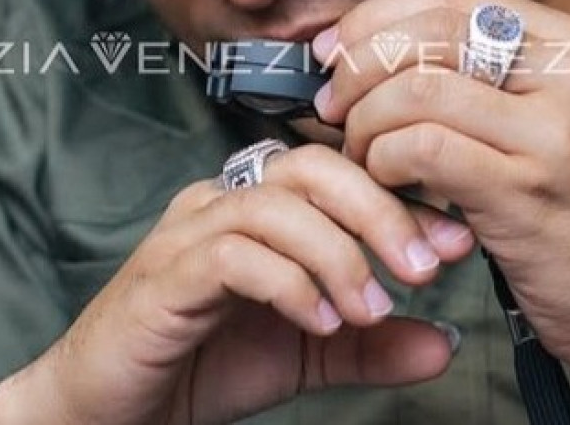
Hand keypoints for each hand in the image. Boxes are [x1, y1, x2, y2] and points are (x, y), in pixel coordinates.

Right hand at [0, 145, 473, 424]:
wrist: (113, 407)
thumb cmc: (205, 364)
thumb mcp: (307, 350)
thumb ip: (370, 343)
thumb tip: (446, 343)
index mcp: (262, 205)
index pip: (339, 173)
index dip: (400, 199)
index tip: (456, 240)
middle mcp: (225, 201)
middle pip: (310, 169)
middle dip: (377, 210)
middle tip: (425, 265)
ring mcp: (190, 231)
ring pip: (275, 205)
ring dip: (337, 253)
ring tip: (372, 307)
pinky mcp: (165, 273)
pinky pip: (232, 255)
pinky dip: (287, 284)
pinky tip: (318, 322)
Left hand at [313, 0, 569, 382]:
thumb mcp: (551, 116)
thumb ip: (482, 73)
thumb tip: (372, 45)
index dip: (378, 17)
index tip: (335, 49)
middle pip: (428, 33)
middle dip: (358, 65)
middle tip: (333, 105)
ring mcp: (552, 132)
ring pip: (416, 89)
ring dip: (363, 120)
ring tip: (359, 151)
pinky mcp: (525, 190)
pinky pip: (420, 148)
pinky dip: (381, 160)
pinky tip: (385, 180)